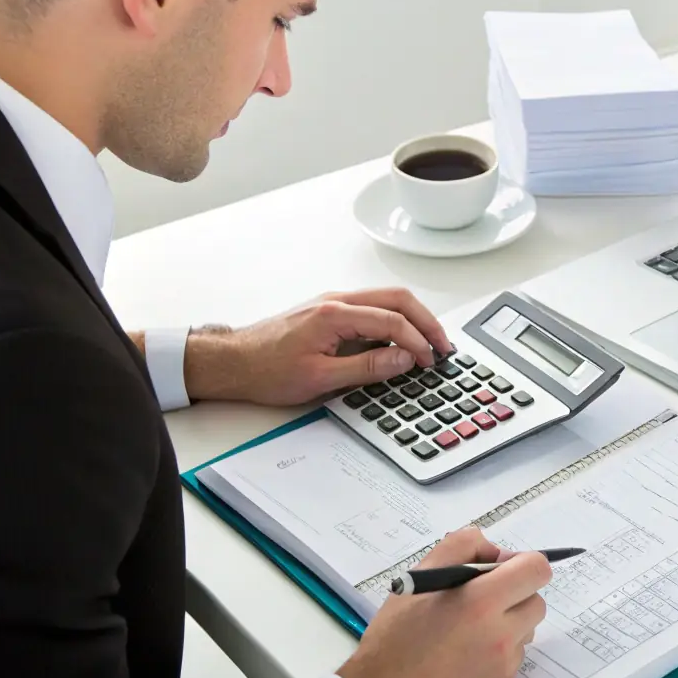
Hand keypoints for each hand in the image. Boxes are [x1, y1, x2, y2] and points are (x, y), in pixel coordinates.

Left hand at [179, 287, 453, 404]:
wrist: (233, 362)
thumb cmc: (266, 370)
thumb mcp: (318, 378)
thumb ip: (365, 368)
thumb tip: (402, 360)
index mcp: (334, 314)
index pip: (391, 321)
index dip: (416, 342)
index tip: (429, 361)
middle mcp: (337, 301)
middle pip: (397, 299)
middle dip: (426, 321)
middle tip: (443, 346)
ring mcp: (334, 304)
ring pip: (387, 300)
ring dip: (412, 319)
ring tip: (428, 344)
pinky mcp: (331, 313)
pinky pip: (373, 309)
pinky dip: (394, 322)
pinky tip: (400, 343)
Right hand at [338, 527, 550, 677]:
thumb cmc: (397, 635)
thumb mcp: (422, 573)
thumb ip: (464, 545)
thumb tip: (497, 552)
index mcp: (481, 602)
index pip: (537, 569)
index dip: (523, 563)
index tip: (503, 569)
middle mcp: (500, 637)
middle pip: (536, 602)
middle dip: (516, 594)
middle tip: (484, 598)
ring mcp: (504, 668)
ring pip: (525, 633)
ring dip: (508, 625)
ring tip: (469, 630)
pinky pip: (513, 660)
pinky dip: (498, 653)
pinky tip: (467, 653)